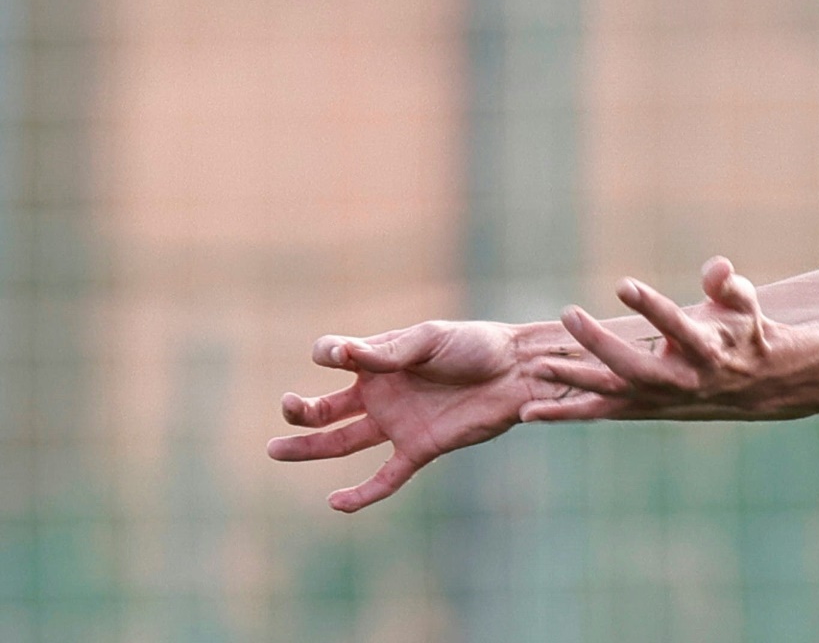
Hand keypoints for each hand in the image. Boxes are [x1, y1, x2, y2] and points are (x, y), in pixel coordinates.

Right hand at [268, 319, 538, 511]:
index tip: (338, 354)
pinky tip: (335, 504)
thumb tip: (340, 354)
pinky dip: (362, 494)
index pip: (337, 356)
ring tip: (274, 450)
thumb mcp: (431, 339)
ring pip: (344, 442)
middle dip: (302, 411)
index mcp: (382, 359)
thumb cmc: (476, 345)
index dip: (330, 353)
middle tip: (286, 408)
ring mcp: (399, 422)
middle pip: (328, 408)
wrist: (519, 372)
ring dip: (310, 448)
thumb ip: (389, 351)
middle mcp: (383, 393)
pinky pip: (386, 477)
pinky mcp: (421, 448)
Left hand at [523, 257, 794, 422]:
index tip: (622, 284)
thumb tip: (718, 266)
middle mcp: (678, 380)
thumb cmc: (742, 332)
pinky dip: (564, 414)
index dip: (650, 305)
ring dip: (573, 380)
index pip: (674, 325)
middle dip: (598, 343)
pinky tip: (529, 413)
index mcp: (705, 349)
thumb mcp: (742, 303)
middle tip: (568, 313)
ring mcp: (656, 399)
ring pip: (610, 393)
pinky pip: (598, 413)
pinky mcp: (640, 409)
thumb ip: (726, 284)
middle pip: (633, 366)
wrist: (753, 385)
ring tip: (538, 365)